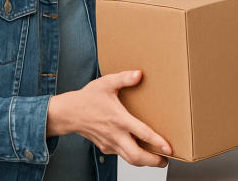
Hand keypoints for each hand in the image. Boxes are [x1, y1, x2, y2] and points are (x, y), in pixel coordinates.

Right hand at [47, 70, 171, 166]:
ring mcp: (110, 143)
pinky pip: (122, 155)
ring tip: (158, 160)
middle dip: (153, 161)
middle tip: (166, 160)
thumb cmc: (87, 98)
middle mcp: (115, 135)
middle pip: (137, 156)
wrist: (68, 113)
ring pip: (129, 159)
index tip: (169, 149)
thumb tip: (139, 74)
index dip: (157, 143)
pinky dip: (133, 156)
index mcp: (119, 119)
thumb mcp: (106, 83)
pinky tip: (140, 151)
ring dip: (145, 162)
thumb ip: (124, 78)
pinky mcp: (105, 147)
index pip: (142, 134)